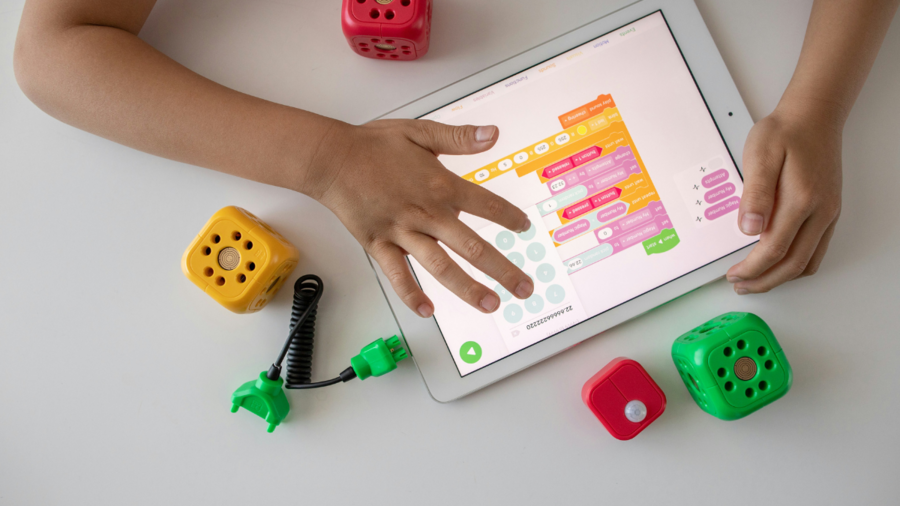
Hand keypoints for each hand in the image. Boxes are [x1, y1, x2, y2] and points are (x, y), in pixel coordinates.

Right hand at [308, 119, 534, 316]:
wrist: (332, 158)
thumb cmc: (373, 145)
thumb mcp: (421, 132)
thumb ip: (458, 138)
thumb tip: (492, 134)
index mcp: (441, 186)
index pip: (487, 206)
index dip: (510, 219)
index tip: (524, 228)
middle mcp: (427, 213)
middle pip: (473, 247)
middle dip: (503, 270)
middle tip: (524, 288)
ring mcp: (403, 232)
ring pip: (441, 267)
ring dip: (467, 288)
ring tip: (490, 304)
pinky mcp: (379, 245)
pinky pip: (397, 275)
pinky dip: (411, 294)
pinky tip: (426, 311)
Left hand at [727, 101, 842, 293]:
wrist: (813, 117)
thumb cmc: (784, 133)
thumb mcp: (761, 156)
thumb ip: (755, 193)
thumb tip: (749, 228)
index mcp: (801, 199)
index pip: (774, 249)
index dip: (752, 268)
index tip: (733, 274)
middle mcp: (820, 211)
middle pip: (793, 264)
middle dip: (764, 281)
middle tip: (740, 285)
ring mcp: (828, 213)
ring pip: (808, 262)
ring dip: (781, 277)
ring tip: (755, 280)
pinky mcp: (829, 212)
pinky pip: (816, 250)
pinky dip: (796, 265)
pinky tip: (777, 264)